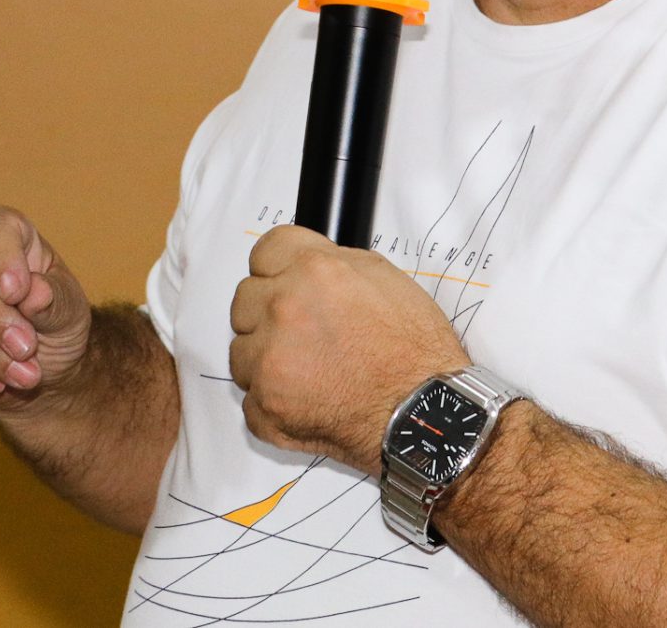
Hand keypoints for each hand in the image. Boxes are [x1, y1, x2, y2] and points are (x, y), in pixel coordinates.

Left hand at [228, 225, 470, 473]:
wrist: (426, 414)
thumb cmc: (415, 354)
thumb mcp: (385, 279)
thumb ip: (334, 263)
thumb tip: (305, 262)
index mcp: (314, 271)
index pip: (265, 252)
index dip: (277, 269)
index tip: (284, 283)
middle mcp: (286, 309)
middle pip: (245, 300)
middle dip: (267, 313)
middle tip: (300, 334)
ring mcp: (271, 358)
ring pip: (240, 350)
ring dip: (264, 359)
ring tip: (306, 371)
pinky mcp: (267, 403)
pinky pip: (248, 397)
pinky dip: (270, 401)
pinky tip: (304, 400)